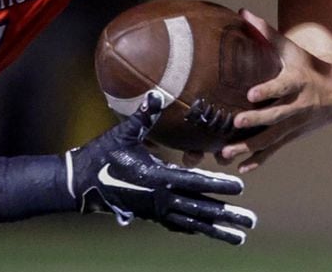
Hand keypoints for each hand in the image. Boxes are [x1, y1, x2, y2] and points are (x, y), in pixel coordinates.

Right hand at [68, 92, 256, 244]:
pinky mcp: (150, 215)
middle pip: (200, 210)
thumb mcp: (123, 133)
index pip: (194, 182)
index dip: (217, 184)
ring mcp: (156, 210)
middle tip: (251, 222)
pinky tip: (208, 231)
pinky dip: (196, 228)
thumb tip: (157, 94)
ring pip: (192, 223)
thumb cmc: (102, 155)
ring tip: (239, 237)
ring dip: (216, 230)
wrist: (80, 184)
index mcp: (157, 178)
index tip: (239, 188)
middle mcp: (160, 199)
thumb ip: (144, 116)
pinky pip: (178, 225)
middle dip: (227, 216)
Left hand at [220, 11, 331, 172]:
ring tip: (226, 153)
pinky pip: (274, 150)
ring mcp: (295, 124)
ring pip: (271, 138)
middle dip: (256, 121)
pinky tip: (243, 168)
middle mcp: (297, 105)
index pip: (282, 86)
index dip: (267, 90)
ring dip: (248, 147)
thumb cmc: (313, 66)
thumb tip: (242, 12)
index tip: (250, 94)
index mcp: (298, 81)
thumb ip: (267, 33)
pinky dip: (259, 160)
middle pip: (275, 116)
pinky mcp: (292, 136)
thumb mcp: (293, 48)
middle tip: (236, 123)